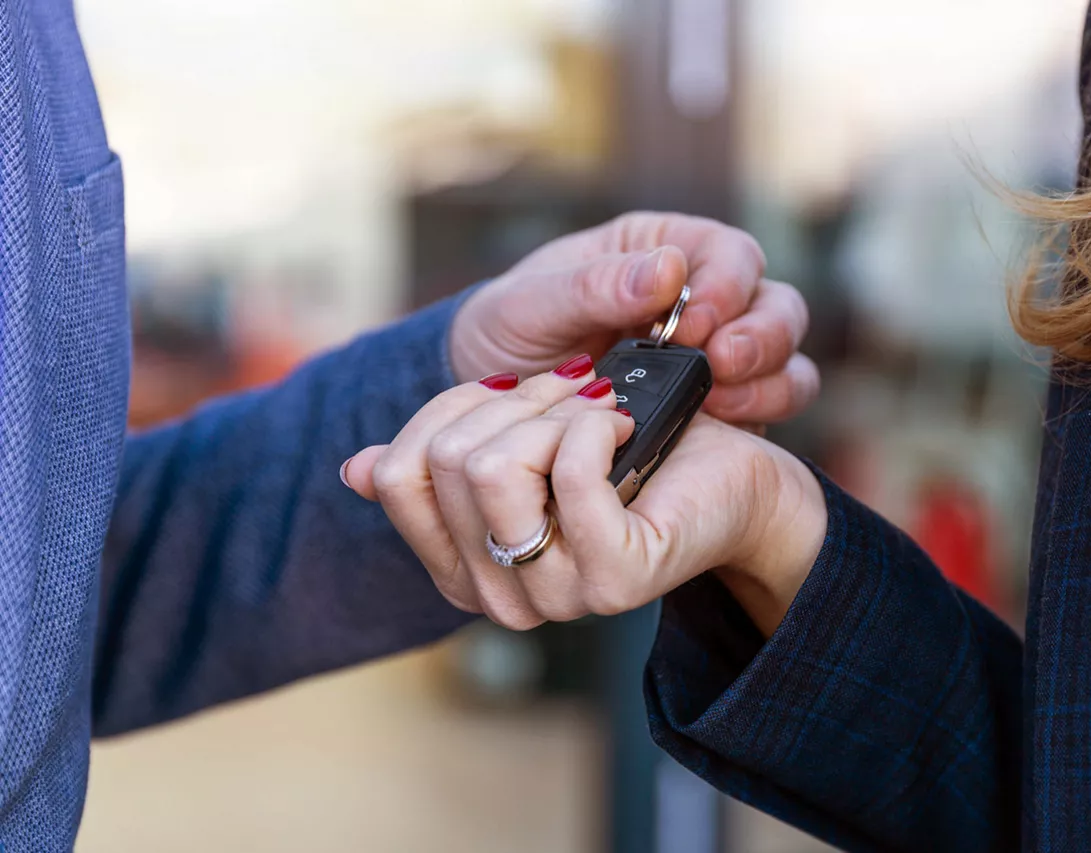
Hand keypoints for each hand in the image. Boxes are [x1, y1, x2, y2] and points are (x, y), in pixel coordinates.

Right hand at [341, 359, 827, 634]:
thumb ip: (443, 456)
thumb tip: (355, 471)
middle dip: (512, 403)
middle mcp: (500, 597)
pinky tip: (625, 429)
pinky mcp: (614, 578)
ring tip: (601, 419)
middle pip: (446, 461)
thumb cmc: (624, 449)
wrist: (724, 474)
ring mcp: (556, 596)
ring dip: (553, 416)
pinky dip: (597, 425)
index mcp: (464, 568)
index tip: (512, 395)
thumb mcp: (519, 437)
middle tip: (573, 397)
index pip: (397, 475)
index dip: (451, 409)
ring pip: (494, 468)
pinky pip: (570, 473)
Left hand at [449, 211, 818, 425]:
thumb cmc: (507, 332)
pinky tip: (714, 427)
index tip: (695, 322)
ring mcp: (717, 356)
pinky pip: (768, 405)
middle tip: (721, 363)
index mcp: (662, 251)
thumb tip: (667, 271)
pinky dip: (757, 415)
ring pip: (784, 357)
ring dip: (768, 378)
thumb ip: (593, 286)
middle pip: (774, 304)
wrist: (490, 403)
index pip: (728, 253)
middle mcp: (702, 299)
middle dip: (760, 334)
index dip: (725, 285)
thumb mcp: (531, 303)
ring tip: (720, 401)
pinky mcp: (720, 408)